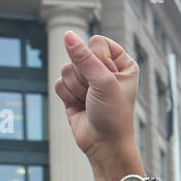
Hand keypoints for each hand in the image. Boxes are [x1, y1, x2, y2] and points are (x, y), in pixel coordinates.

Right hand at [55, 33, 144, 180]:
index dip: (98, 60)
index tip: (108, 80)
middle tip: (97, 95)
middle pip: (79, 54)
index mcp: (121, 63)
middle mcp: (104, 69)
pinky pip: (59, 82)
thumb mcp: (102, 82)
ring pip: (66, 68)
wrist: (104, 145)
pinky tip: (79, 107)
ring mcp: (87, 80)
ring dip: (76, 88)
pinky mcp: (72, 92)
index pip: (97, 42)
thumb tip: (67, 35)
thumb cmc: (113, 115)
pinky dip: (67, 96)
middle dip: (84, 76)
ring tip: (89, 102)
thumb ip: (83, 57)